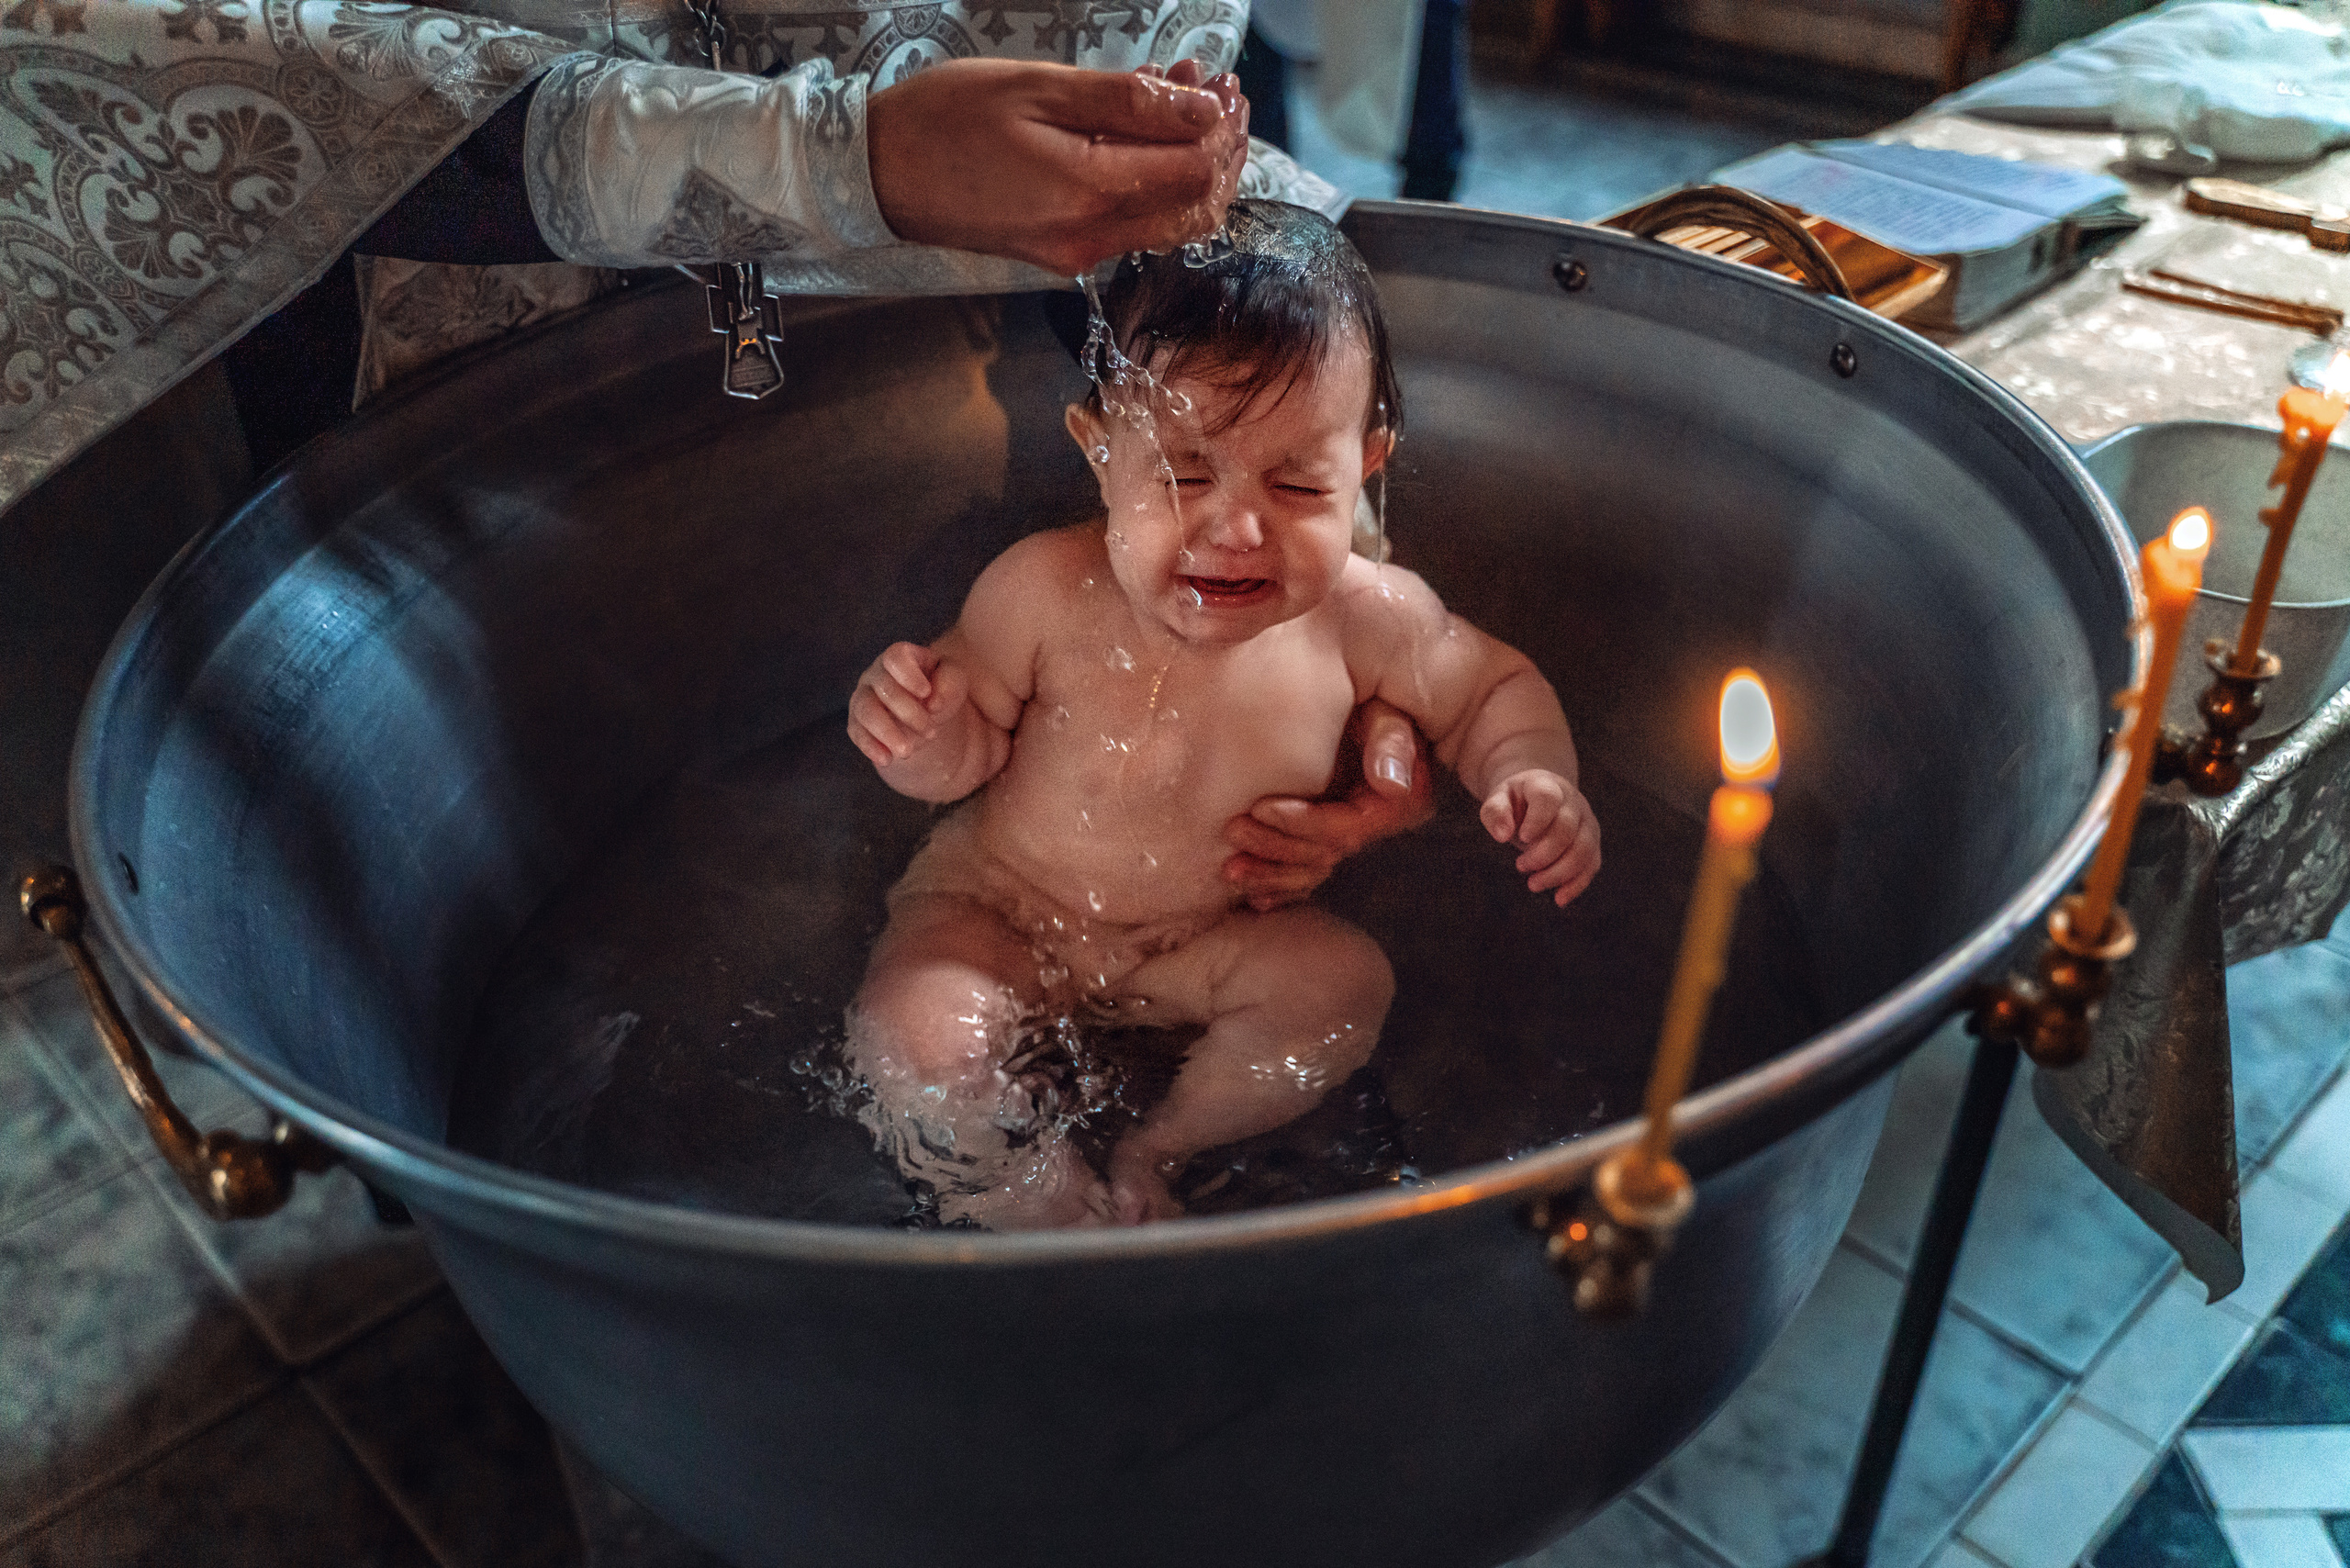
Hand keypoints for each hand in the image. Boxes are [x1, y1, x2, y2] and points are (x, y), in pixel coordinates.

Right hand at [848, 641, 969, 770]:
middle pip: (884, 687)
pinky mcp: (858, 722)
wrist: (926, 714)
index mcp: (900, 657)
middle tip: (930, 732)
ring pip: (866, 711)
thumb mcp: (954, 681)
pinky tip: (886, 759)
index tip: (926, 693)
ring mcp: (863, 697)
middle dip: (909, 713)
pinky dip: (870, 747)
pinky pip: (856, 732)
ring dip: (887, 732)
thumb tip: (932, 703)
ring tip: (907, 752)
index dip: (908, 675)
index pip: (895, 657)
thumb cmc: (939, 689)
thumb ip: (949, 683)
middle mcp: (877, 674)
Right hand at [866, 58, 1248, 275]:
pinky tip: (1148, 135)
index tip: (1223, 84)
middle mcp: (1092, 238)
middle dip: (1222, 150)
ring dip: (1194, 166)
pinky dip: (1157, 181)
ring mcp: (1078, 253)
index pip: (1194, 171)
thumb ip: (1128, 102)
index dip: (1223, 128)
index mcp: (1088, 192)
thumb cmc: (945, 119)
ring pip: (1170, 222)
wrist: (877, 174)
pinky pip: (1133, 224)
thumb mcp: (1040, 89)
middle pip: (1196, 207)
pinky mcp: (1064, 253)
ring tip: (1191, 105)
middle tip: (1221, 94)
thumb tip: (1203, 110)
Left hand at [1221, 700, 1435, 911]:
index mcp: (1395, 801)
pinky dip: (1279, 889)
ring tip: (1229, 869)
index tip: (1260, 806)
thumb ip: (1390, 739)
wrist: (1358, 700)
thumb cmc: (1368, 699)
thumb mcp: (1385, 710)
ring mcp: (1351, 836)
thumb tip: (1391, 784)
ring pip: (1311, 872)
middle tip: (1233, 830)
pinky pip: (1305, 878)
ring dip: (1269, 874)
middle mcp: (1375, 826)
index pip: (1346, 827)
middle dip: (1275, 848)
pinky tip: (1254, 898)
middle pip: (1324, 853)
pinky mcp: (1328, 840)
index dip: (1302, 823)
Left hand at [1480, 771, 1600, 906]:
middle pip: (1567, 829)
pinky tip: (1559, 899)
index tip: (1522, 837)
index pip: (1548, 798)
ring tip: (1533, 884)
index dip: (1537, 820)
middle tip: (1520, 866)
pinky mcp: (1592, 843)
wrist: (1538, 799)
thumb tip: (1502, 836)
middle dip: (1543, 854)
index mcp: (1547, 786)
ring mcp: (1586, 823)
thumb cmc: (1515, 801)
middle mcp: (1573, 802)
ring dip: (1559, 873)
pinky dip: (1577, 884)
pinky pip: (1592, 864)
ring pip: (1584, 849)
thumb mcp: (1498, 799)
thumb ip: (1495, 812)